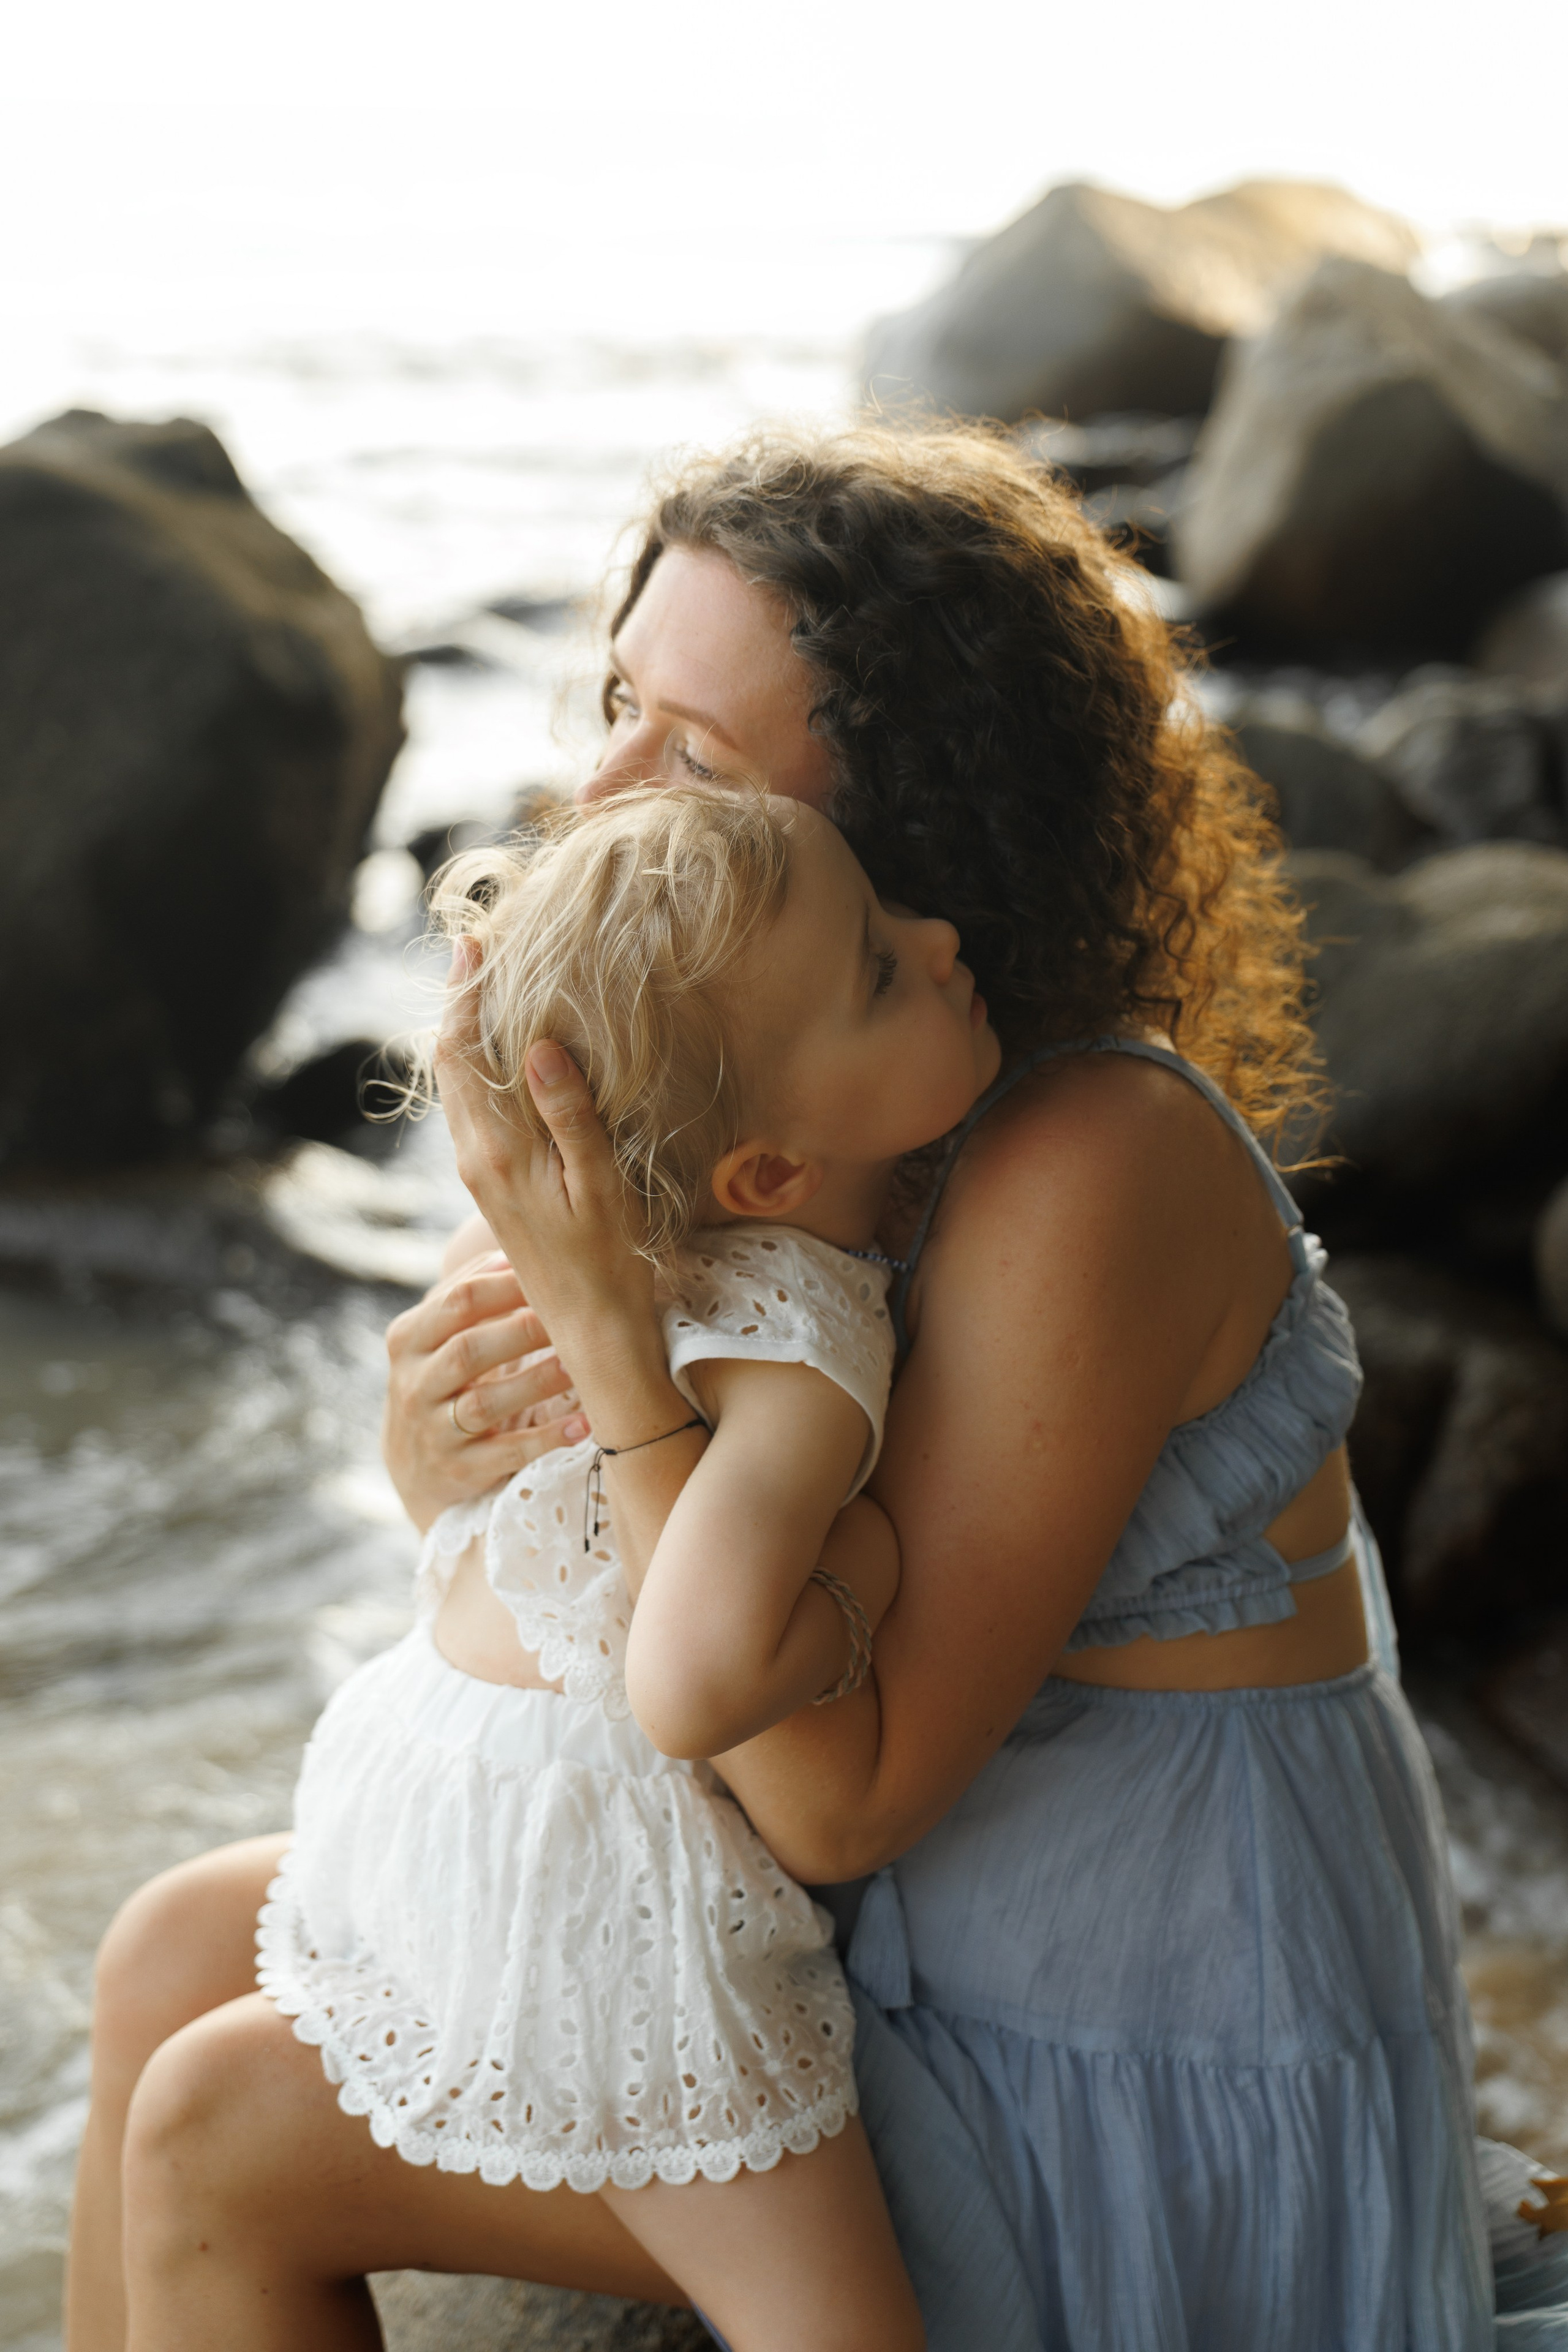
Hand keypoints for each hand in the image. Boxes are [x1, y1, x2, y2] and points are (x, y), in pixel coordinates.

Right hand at [381, 1251, 588, 1532]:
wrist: (413, 1463)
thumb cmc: (442, 1377)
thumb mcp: (437, 1335)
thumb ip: (468, 1290)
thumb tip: (514, 1246)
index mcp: (409, 1338)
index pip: (457, 1301)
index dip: (509, 1286)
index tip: (557, 1272)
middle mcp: (413, 1384)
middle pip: (468, 1350)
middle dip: (524, 1331)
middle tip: (575, 1316)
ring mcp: (433, 1430)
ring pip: (485, 1403)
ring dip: (536, 1382)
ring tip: (579, 1365)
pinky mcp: (459, 1471)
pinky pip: (506, 1452)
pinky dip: (546, 1438)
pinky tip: (584, 1424)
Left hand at [432, 942, 661, 1383]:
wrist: (589, 1333)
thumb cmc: (610, 1263)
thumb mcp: (602, 1185)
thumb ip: (569, 1115)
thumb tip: (539, 1045)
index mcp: (498, 1151)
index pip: (465, 1054)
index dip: (466, 995)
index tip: (473, 944)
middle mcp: (476, 1158)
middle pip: (450, 1063)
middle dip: (459, 1004)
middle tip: (476, 952)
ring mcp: (480, 1174)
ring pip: (456, 1087)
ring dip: (466, 1037)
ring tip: (485, 990)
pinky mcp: (491, 1186)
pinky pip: (471, 1112)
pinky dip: (478, 1071)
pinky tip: (502, 1058)